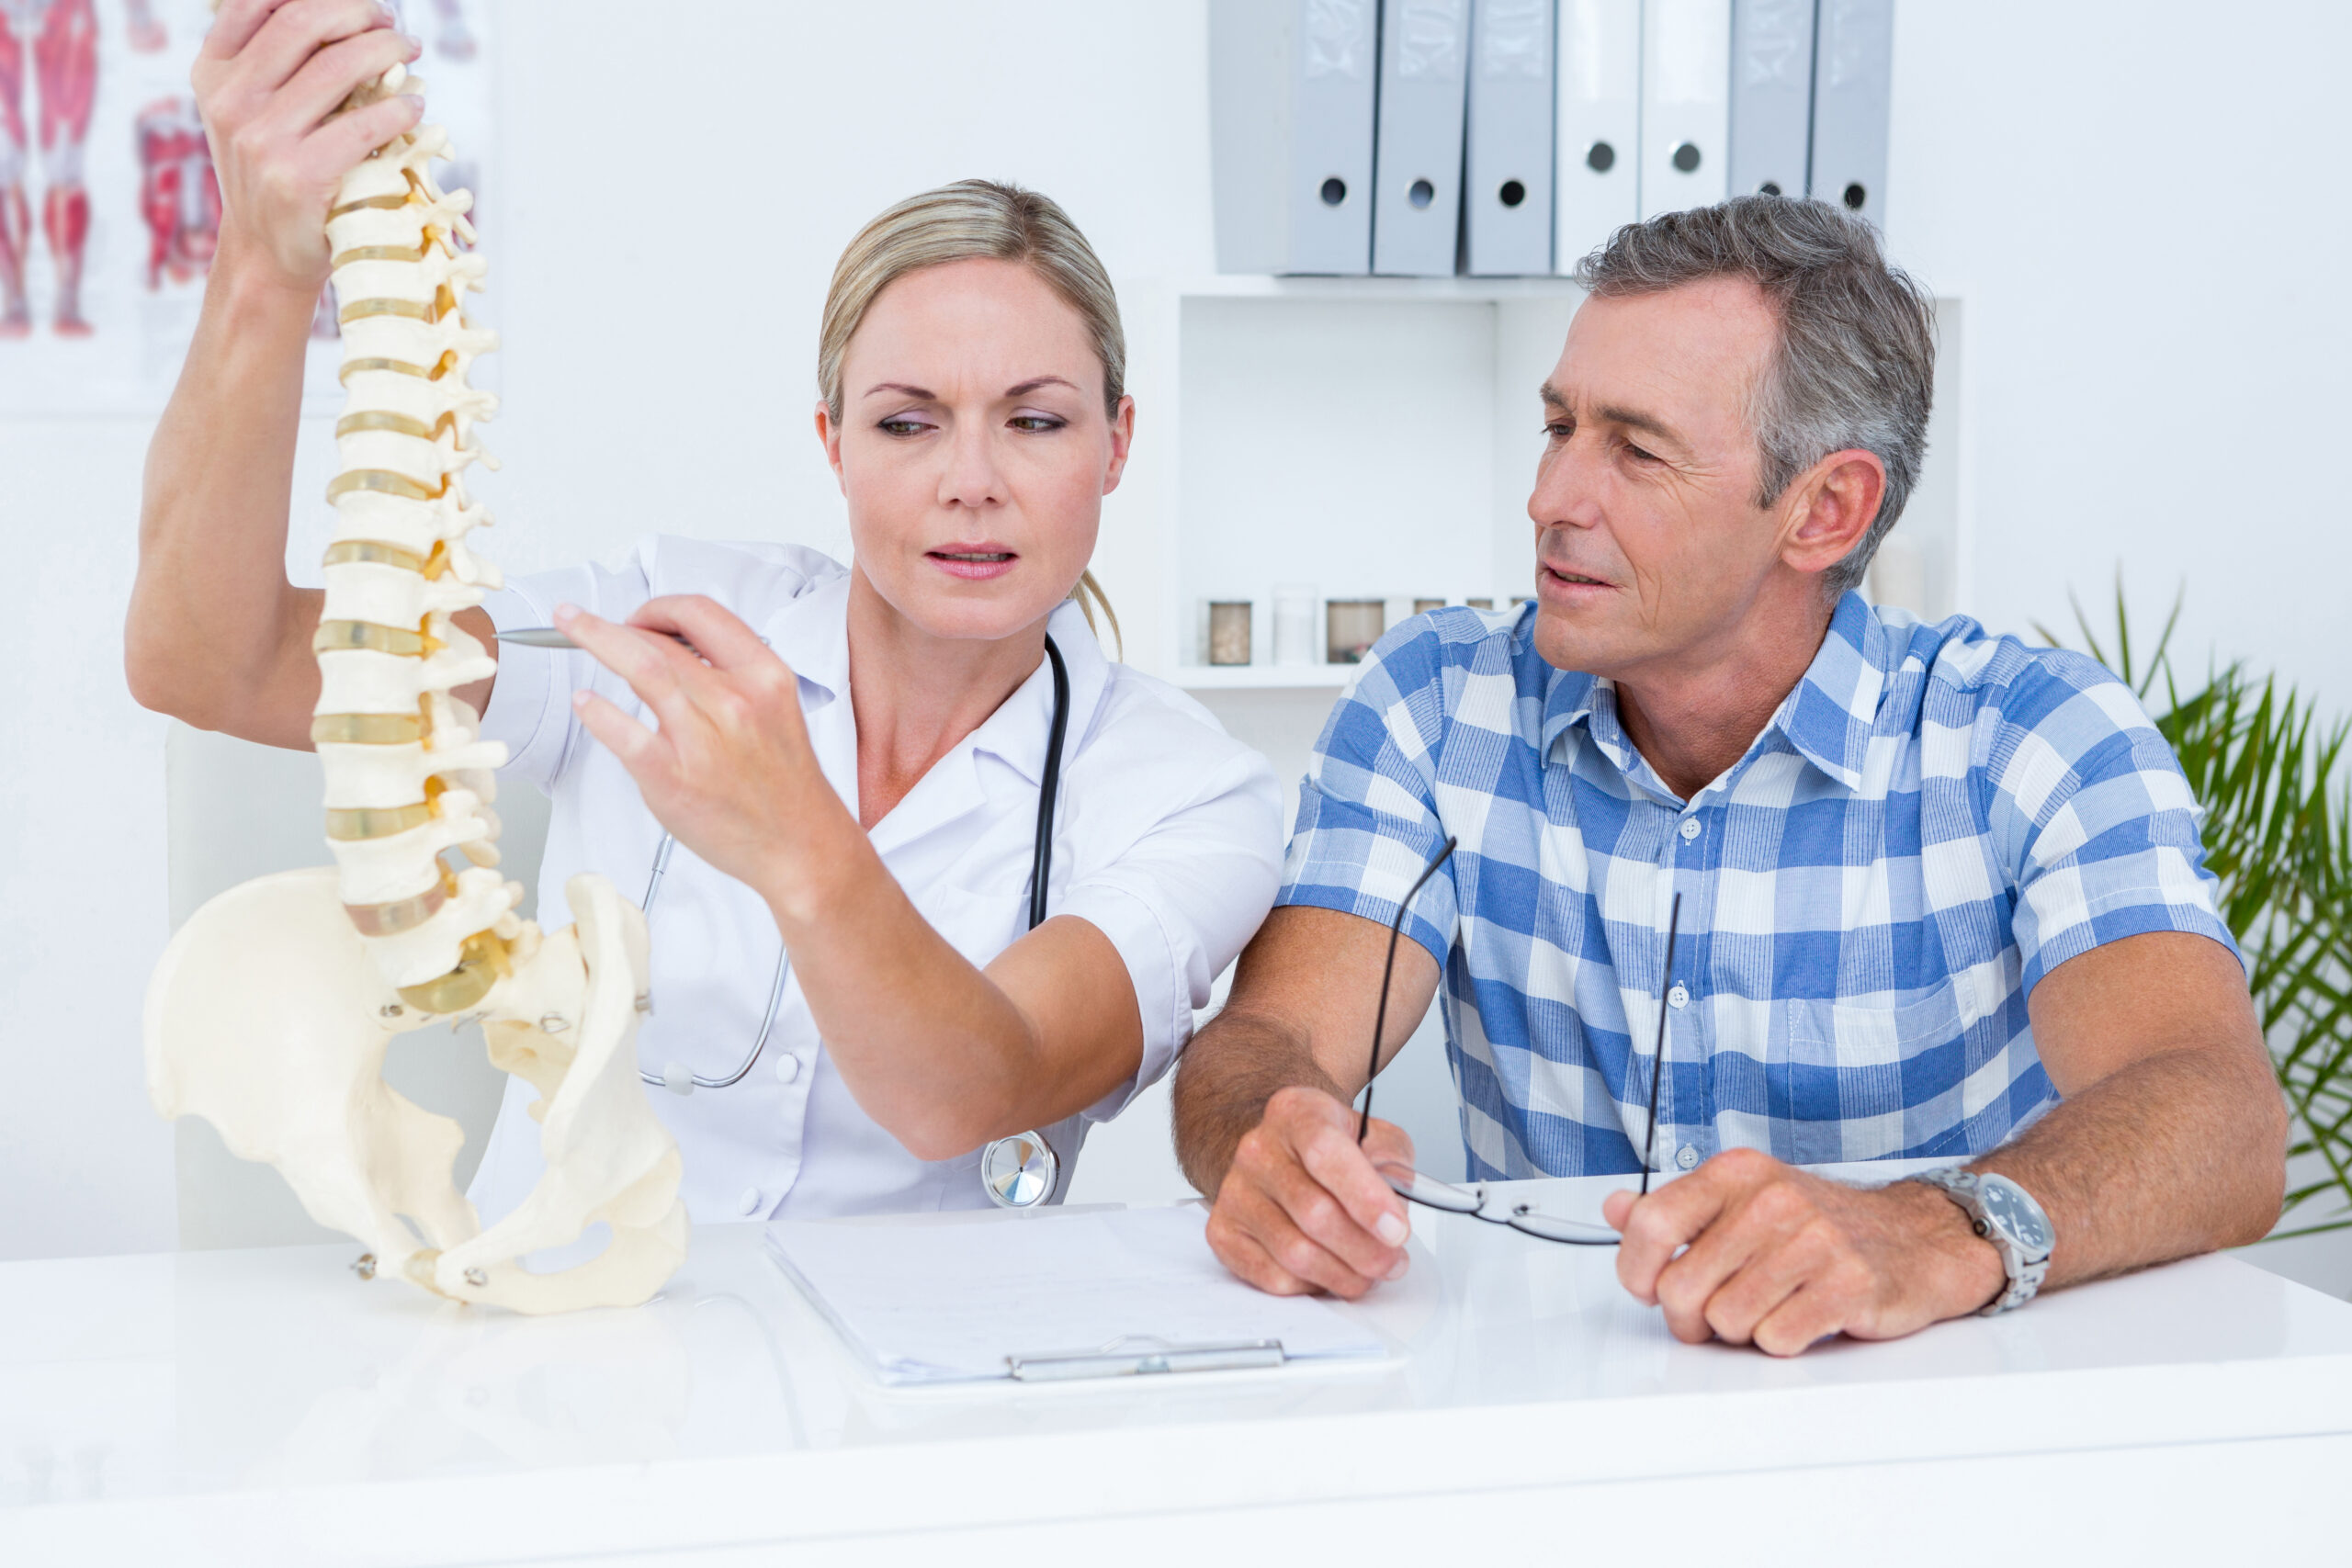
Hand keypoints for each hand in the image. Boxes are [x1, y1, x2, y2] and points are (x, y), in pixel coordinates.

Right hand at [197, 0, 421, 290]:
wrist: (269, 253)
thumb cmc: (277, 174)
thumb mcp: (254, 113)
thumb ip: (279, 67)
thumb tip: (352, 19)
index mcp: (213, 74)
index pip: (255, 4)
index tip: (359, 4)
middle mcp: (229, 100)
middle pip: (303, 22)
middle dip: (360, 13)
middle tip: (394, 26)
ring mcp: (259, 139)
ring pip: (337, 66)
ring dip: (387, 51)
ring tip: (410, 53)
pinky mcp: (296, 176)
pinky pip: (361, 125)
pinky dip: (398, 109)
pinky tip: (414, 106)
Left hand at [561, 596, 858, 906]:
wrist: (801, 845)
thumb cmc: (784, 783)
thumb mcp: (776, 707)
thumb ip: (731, 675)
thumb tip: (672, 650)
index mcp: (764, 675)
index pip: (701, 613)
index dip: (659, 607)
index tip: (638, 616)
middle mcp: (737, 700)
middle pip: (660, 639)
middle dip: (611, 623)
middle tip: (580, 621)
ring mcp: (704, 739)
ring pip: (641, 668)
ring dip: (595, 639)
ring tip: (568, 627)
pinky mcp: (675, 778)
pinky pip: (625, 733)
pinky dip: (598, 710)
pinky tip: (585, 701)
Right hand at [1204, 1085, 1416, 1298]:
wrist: (1279, 1155)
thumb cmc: (1329, 1151)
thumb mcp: (1373, 1137)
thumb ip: (1393, 1164)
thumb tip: (1394, 1207)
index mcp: (1296, 1113)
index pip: (1326, 1153)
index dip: (1365, 1198)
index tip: (1397, 1231)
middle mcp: (1258, 1149)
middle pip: (1314, 1213)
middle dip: (1365, 1250)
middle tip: (1393, 1262)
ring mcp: (1235, 1192)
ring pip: (1295, 1252)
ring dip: (1344, 1275)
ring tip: (1369, 1273)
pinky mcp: (1223, 1232)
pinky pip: (1272, 1277)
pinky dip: (1311, 1286)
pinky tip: (1330, 1272)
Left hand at [1602, 1148, 2007, 1355]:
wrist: (1916, 1240)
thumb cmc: (1821, 1225)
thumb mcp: (1744, 1200)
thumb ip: (1677, 1209)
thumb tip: (1614, 1208)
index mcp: (1737, 1173)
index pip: (1651, 1223)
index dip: (1636, 1269)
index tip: (1648, 1288)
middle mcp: (1771, 1200)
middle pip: (1682, 1287)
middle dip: (1689, 1317)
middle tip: (1713, 1315)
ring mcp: (1812, 1240)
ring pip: (1726, 1320)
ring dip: (1741, 1330)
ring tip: (1769, 1308)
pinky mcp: (1847, 1285)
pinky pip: (1775, 1340)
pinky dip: (1782, 1341)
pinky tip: (1802, 1317)